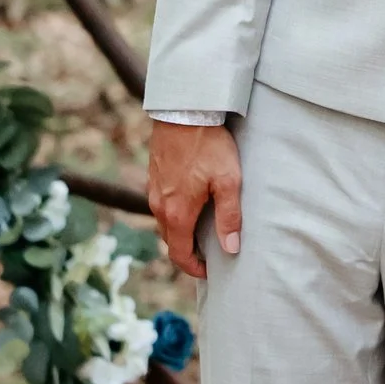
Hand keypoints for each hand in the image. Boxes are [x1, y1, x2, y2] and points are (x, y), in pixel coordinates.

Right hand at [148, 120, 242, 278]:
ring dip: (181, 231)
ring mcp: (154, 190)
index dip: (193, 267)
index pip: (179, 253)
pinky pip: (162, 204)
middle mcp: (159, 206)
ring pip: (165, 222)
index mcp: (176, 213)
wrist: (184, 112)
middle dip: (187, 251)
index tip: (209, 271)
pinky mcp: (154, 176)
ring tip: (202, 230)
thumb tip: (231, 248)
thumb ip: (229, 216)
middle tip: (208, 253)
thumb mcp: (228, 181)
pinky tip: (191, 204)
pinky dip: (175, 213)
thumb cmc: (209, 146)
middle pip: (171, 240)